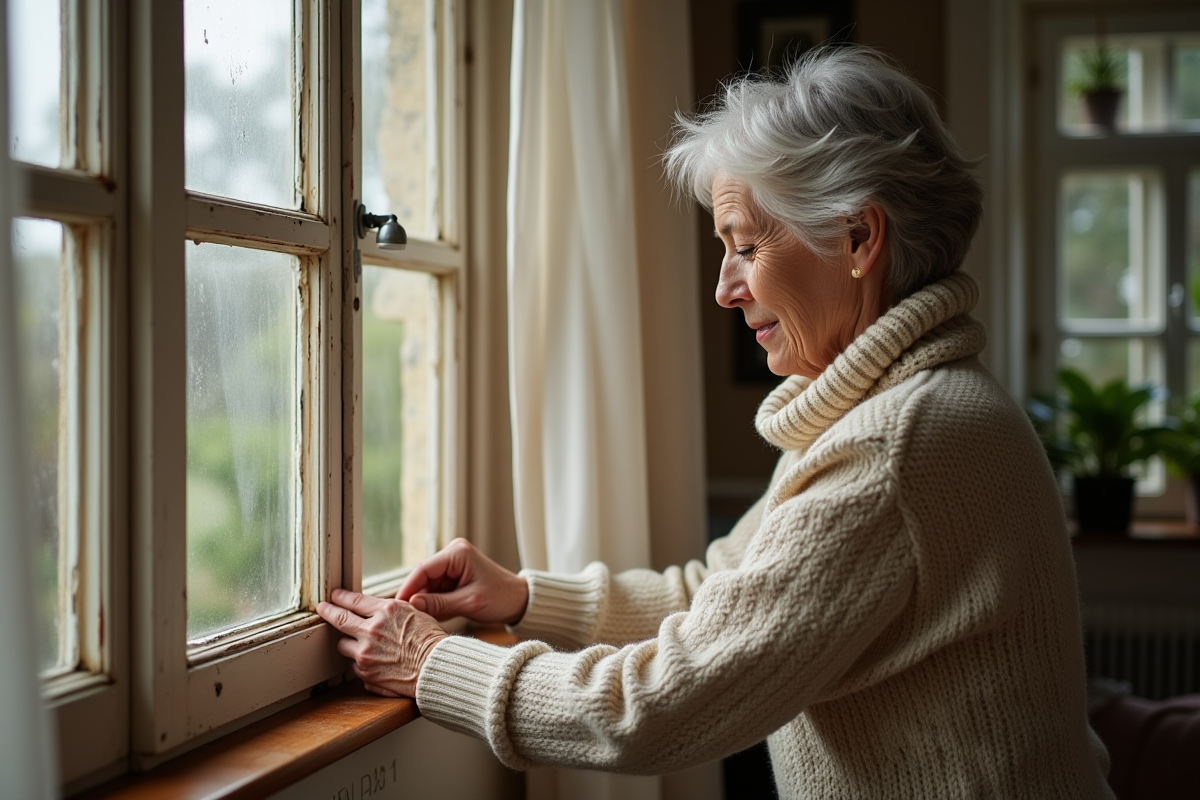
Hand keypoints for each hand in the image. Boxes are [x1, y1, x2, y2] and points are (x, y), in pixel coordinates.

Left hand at [316, 589, 447, 696]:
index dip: (340, 597)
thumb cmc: (431, 640)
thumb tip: (372, 610)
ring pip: (343, 645)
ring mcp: (366, 652)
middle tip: (322, 608)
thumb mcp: (413, 613)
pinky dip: (361, 662)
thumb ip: (389, 611)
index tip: (333, 596)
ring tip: (358, 644)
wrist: (436, 667)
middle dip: (328, 612)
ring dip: (348, 643)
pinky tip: (373, 661)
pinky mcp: (366, 672)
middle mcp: (372, 630)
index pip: (354, 601)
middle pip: (339, 619)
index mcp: (386, 611)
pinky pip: (354, 665)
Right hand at [396, 538, 528, 624]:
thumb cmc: (501, 598)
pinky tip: (428, 617)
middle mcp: (453, 554)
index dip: (408, 588)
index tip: (397, 606)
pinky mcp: (454, 576)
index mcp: (458, 553)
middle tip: (403, 617)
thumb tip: (411, 605)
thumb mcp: (469, 602)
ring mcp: (453, 565)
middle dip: (415, 597)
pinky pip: (436, 590)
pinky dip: (432, 603)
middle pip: (423, 577)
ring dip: (423, 602)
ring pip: (427, 585)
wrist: (520, 600)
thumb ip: (439, 603)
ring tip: (416, 620)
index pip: (423, 569)